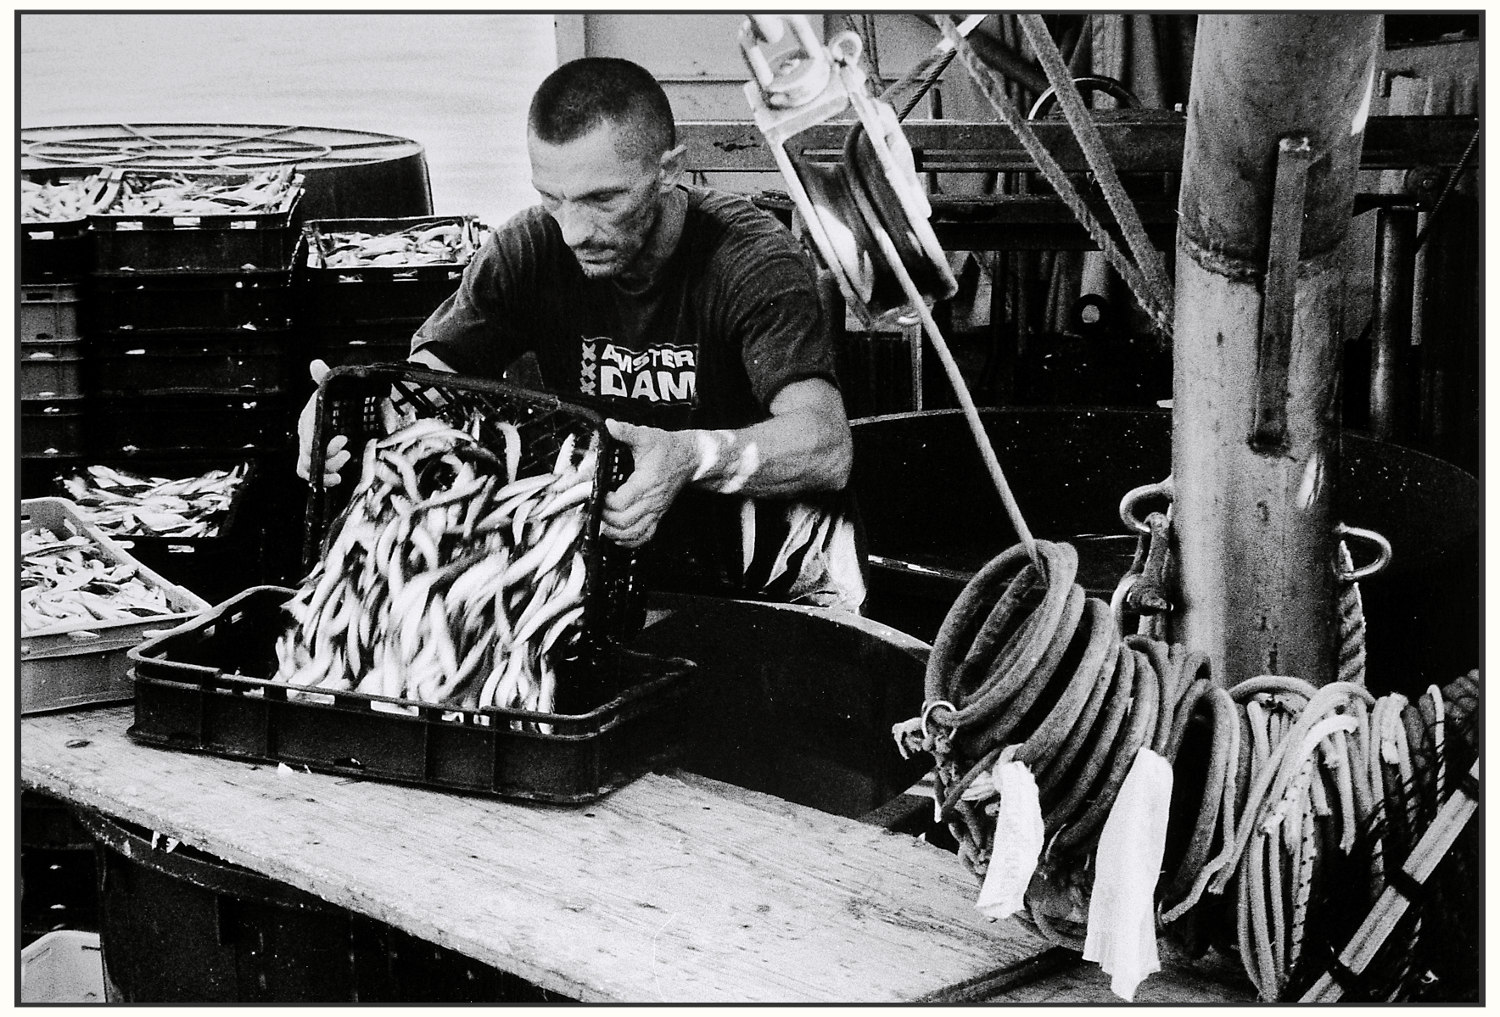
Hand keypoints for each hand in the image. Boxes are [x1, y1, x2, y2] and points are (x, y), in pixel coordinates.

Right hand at [295, 359, 351, 485]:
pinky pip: (314, 476)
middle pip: (308, 456)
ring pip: (310, 468)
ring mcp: (314, 451)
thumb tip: (315, 363)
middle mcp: (307, 437)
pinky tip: (339, 479)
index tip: (343, 438)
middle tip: (347, 451)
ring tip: (345, 461)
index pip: (307, 436)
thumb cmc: (335, 401)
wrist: (345, 412)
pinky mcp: (321, 462)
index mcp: (308, 420)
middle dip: (328, 458)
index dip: (321, 443)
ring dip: (328, 469)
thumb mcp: (331, 388)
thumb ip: (324, 378)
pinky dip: (325, 480)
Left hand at [600, 419, 698, 547]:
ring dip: (614, 532)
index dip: (604, 501)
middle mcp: (652, 501)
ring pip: (633, 534)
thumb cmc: (667, 448)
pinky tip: (617, 534)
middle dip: (604, 518)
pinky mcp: (658, 516)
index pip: (621, 502)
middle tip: (594, 507)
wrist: (690, 459)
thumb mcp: (646, 436)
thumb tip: (609, 425)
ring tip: (602, 523)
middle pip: (624, 522)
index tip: (595, 492)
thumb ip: (626, 432)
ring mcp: (656, 511)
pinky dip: (628, 541)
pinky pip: (644, 537)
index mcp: (646, 482)